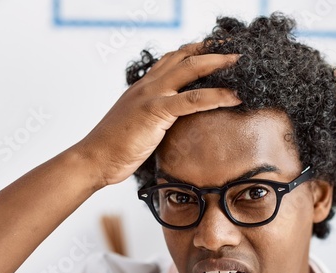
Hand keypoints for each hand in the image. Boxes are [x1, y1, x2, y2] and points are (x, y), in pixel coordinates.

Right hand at [76, 41, 240, 187]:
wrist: (93, 159)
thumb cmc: (114, 149)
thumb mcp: (137, 128)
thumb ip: (154, 120)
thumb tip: (171, 129)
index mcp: (143, 87)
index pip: (172, 59)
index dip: (195, 51)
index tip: (216, 49)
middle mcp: (147, 84)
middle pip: (185, 56)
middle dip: (213, 51)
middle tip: (236, 50)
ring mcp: (150, 95)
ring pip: (191, 69)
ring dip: (219, 64)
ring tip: (242, 64)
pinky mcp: (155, 112)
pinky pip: (192, 100)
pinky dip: (217, 96)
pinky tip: (235, 97)